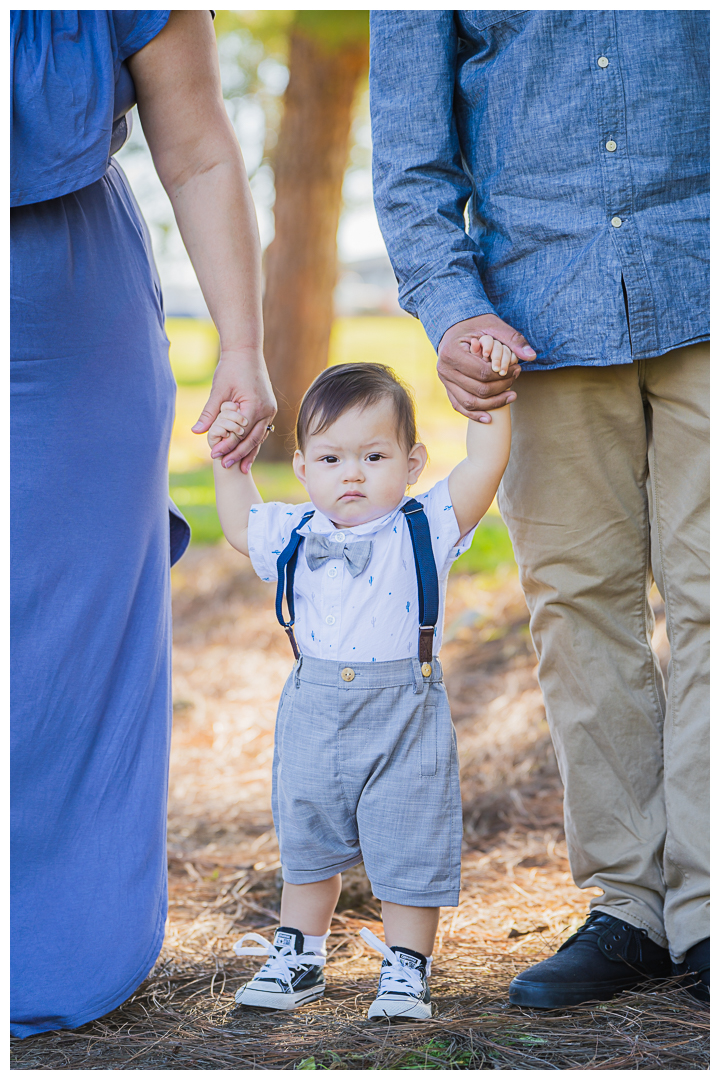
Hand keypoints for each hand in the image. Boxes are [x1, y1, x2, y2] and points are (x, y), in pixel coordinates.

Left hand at [192, 347, 276, 471]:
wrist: (246, 351)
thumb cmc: (231, 368)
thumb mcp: (218, 391)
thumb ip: (209, 413)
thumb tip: (195, 431)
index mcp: (254, 406)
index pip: (240, 433)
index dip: (228, 446)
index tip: (215, 455)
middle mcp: (266, 410)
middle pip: (253, 439)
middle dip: (239, 454)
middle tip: (226, 466)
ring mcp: (270, 410)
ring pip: (260, 437)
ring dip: (250, 452)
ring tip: (241, 468)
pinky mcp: (268, 408)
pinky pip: (261, 429)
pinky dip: (254, 441)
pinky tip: (248, 452)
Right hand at [437, 314, 535, 421]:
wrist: (456, 327)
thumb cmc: (475, 325)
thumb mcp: (494, 326)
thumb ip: (513, 340)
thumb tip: (531, 356)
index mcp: (452, 352)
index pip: (482, 372)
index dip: (503, 375)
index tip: (517, 368)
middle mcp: (444, 369)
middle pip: (477, 390)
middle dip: (501, 387)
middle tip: (517, 377)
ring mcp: (444, 380)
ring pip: (469, 402)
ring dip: (493, 403)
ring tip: (512, 395)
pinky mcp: (447, 388)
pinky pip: (460, 406)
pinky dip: (474, 415)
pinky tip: (489, 418)